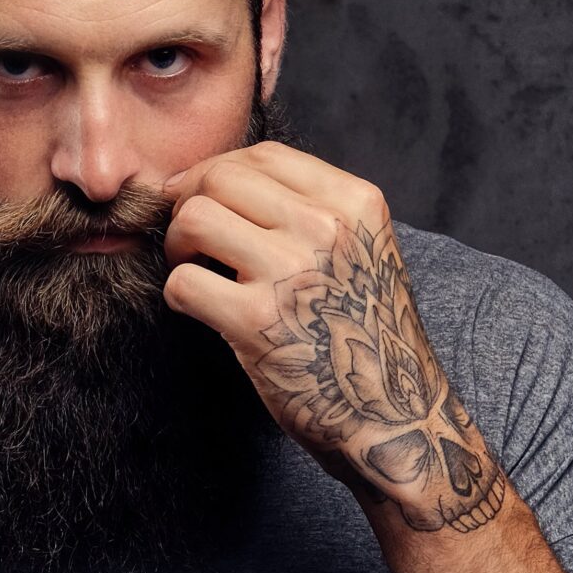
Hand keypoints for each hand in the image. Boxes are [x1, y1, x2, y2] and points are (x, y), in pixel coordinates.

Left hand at [160, 141, 507, 533]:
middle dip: (189, 203)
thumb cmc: (369, 336)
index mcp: (355, 203)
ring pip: (194, 218)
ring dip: (177, 245)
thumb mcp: (365, 251)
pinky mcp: (256, 321)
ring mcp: (291, 273)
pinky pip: (182, 280)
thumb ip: (314, 211)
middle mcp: (325, 228)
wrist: (395, 417)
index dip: (217, 170)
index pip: (264, 154)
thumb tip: (227, 181)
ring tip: (193, 270)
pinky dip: (177, 294)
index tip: (197, 195)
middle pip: (221, 178)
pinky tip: (197, 309)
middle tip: (189, 240)